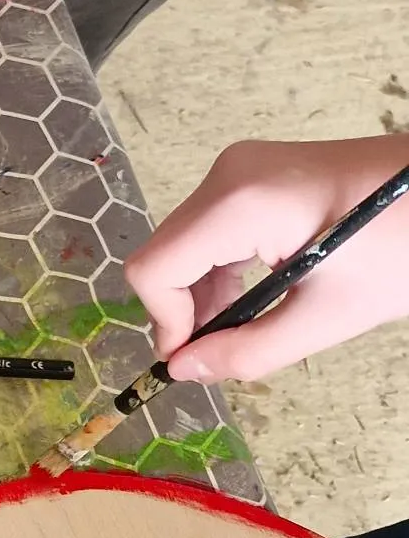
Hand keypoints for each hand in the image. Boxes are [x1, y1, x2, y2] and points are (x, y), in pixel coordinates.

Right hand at [126, 136, 408, 381]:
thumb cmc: (402, 248)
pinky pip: (209, 225)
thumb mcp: (328, 316)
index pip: (155, 269)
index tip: (196, 359)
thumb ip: (248, 351)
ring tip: (244, 327)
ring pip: (183, 242)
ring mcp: (238, 168)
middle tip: (222, 352)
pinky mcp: (253, 172)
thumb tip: (186, 370)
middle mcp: (227, 175)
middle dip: (184, 310)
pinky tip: (253, 294)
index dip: (164, 322)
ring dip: (202, 292)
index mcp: (240, 205)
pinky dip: (219, 267)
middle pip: (165, 254)